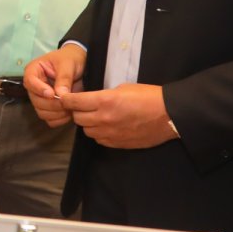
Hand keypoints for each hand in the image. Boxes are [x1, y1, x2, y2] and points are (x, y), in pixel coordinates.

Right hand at [25, 44, 86, 127]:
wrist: (80, 65)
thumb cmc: (71, 59)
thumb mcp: (68, 64)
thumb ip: (64, 78)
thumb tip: (60, 95)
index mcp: (34, 70)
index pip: (29, 81)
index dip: (39, 89)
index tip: (52, 93)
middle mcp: (34, 86)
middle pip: (36, 100)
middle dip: (52, 104)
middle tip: (67, 102)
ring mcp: (40, 99)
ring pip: (42, 112)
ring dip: (56, 113)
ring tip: (70, 107)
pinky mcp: (48, 108)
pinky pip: (50, 120)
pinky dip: (59, 119)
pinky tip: (69, 113)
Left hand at [59, 82, 178, 148]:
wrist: (169, 115)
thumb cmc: (148, 96)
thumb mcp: (123, 87)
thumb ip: (104, 95)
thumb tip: (91, 100)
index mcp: (105, 101)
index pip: (74, 102)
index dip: (67, 99)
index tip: (64, 97)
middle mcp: (104, 119)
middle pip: (77, 118)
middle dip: (77, 111)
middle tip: (82, 106)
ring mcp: (110, 133)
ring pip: (87, 131)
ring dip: (87, 123)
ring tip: (96, 116)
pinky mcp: (117, 144)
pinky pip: (99, 139)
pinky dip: (98, 133)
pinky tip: (106, 126)